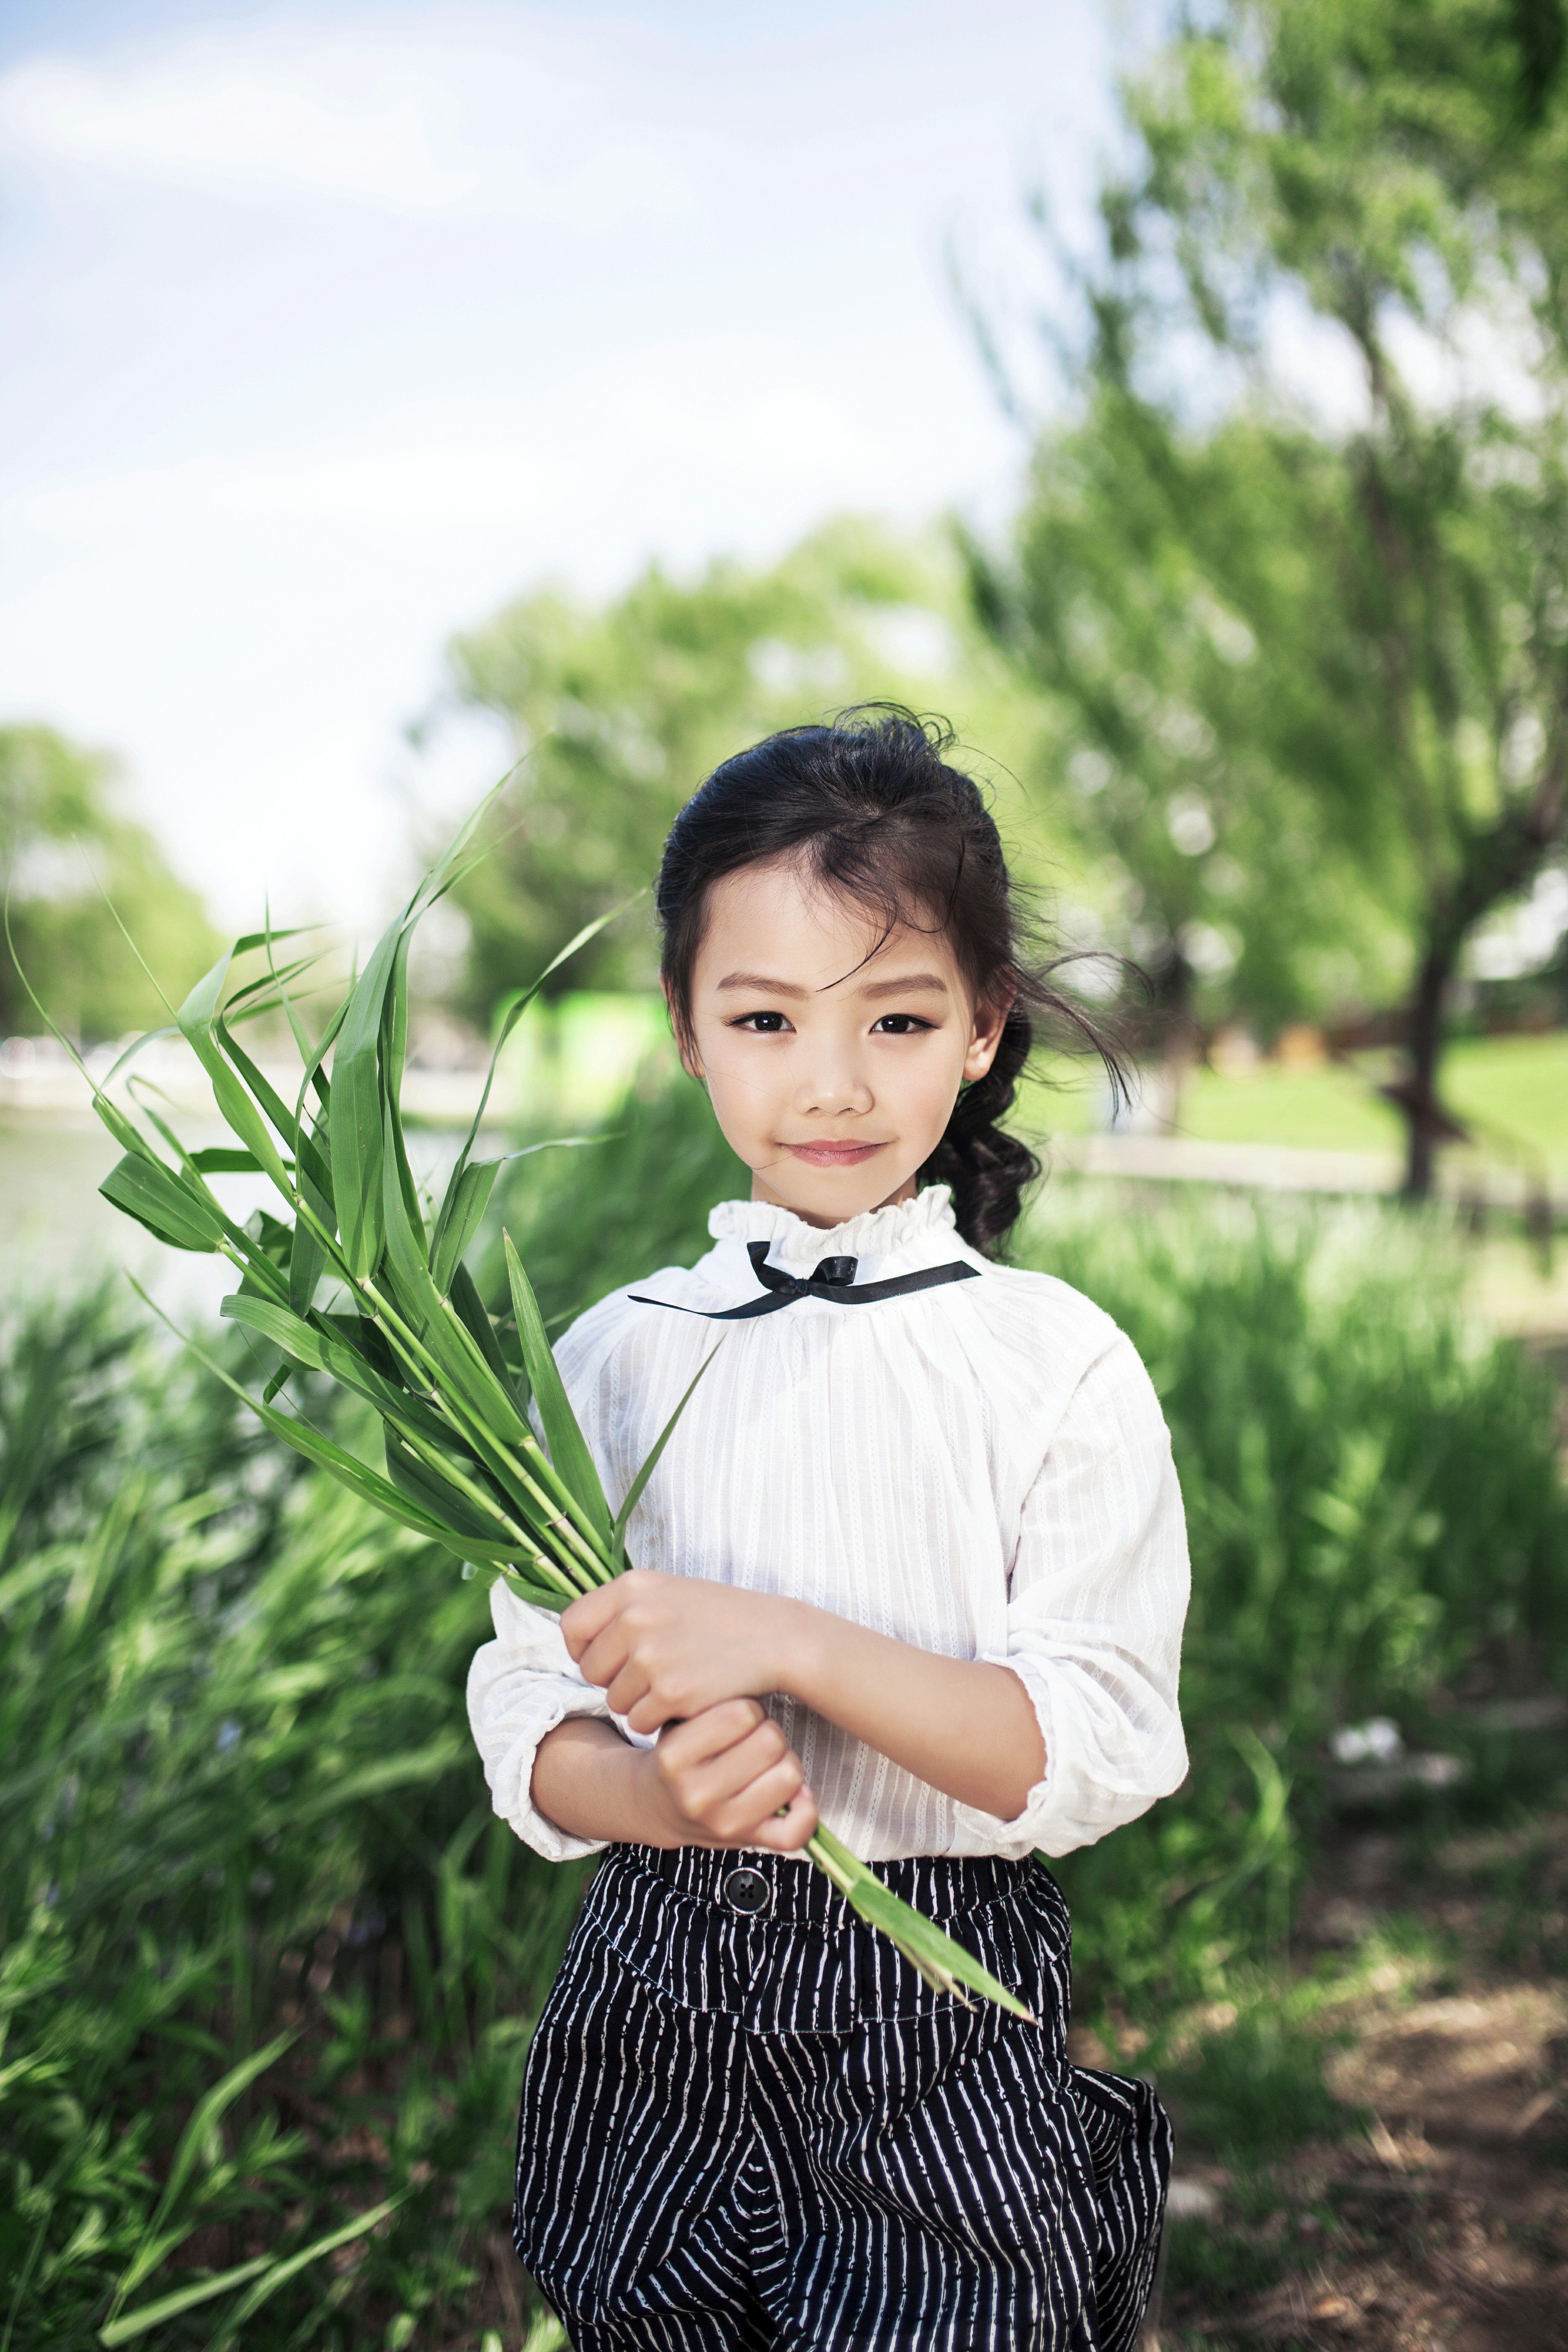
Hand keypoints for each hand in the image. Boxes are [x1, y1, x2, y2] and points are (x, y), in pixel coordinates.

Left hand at [562, 1568, 794, 1732]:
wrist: (776, 1638)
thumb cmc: (720, 1617)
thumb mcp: (667, 1592)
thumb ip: (622, 1608)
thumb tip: (574, 1638)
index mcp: (631, 1587)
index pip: (571, 1626)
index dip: (585, 1648)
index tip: (608, 1657)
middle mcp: (635, 1618)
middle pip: (591, 1671)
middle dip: (615, 1679)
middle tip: (653, 1673)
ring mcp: (652, 1656)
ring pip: (616, 1701)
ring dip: (640, 1702)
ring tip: (676, 1681)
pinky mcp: (670, 1693)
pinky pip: (640, 1722)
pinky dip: (660, 1719)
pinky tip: (688, 1699)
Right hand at [635, 1699, 817, 1850]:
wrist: (657, 1806)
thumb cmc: (679, 1754)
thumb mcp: (677, 1720)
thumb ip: (707, 1699)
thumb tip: (756, 1683)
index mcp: (675, 1757)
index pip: (740, 1713)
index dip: (747, 1708)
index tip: (738, 1717)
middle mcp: (697, 1795)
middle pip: (771, 1742)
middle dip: (767, 1732)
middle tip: (753, 1739)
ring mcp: (723, 1823)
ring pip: (790, 1776)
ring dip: (785, 1763)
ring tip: (765, 1763)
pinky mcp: (748, 1842)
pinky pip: (795, 1832)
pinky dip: (805, 1810)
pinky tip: (794, 1794)